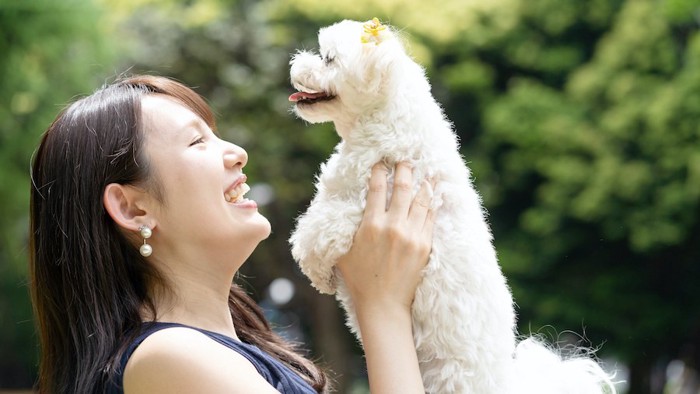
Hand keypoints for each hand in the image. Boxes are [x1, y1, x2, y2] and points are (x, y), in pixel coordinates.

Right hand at [336, 161, 434, 393]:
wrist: (383, 305)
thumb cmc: (359, 279)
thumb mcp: (344, 251)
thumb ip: (347, 227)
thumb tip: (344, 208)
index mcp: (370, 226)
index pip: (377, 189)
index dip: (379, 172)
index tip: (381, 162)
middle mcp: (393, 227)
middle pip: (402, 188)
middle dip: (404, 170)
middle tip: (405, 159)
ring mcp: (412, 236)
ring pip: (420, 200)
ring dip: (422, 183)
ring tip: (425, 171)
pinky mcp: (425, 246)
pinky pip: (430, 218)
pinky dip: (432, 203)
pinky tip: (434, 194)